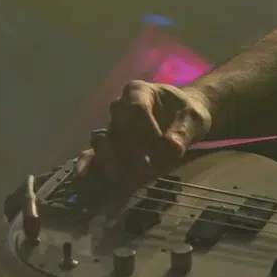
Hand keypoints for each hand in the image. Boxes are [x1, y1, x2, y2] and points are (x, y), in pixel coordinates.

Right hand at [75, 80, 212, 207]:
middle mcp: (119, 108)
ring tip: (115, 177)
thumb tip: (172, 147)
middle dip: (127, 147)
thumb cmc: (186, 115)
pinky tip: (82, 184)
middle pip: (117, 125)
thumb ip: (184, 131)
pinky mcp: (108, 149)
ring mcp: (111, 128)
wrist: (180, 121)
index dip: (145, 127)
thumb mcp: (194, 118)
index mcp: (139, 92)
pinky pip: (92, 157)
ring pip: (102, 141)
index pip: (137, 107)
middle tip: (142, 166)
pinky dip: (88, 170)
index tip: (160, 145)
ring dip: (108, 159)